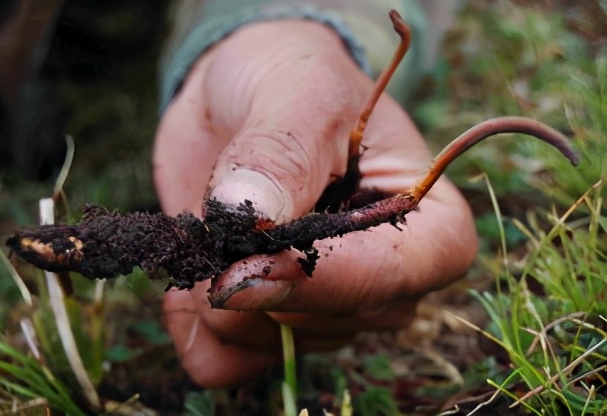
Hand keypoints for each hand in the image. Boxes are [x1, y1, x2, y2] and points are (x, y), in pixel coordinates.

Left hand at [153, 19, 477, 387]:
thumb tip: (251, 223)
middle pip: (337, 318)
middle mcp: (383, 273)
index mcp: (422, 215)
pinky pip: (234, 361)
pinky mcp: (271, 316)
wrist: (244, 96)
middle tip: (215, 223)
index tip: (256, 256)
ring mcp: (326, 303)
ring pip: (278, 344)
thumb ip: (281, 153)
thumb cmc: (292, 79)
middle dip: (262, 284)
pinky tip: (188, 283)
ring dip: (221, 300)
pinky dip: (198, 332)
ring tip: (204, 232)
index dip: (336, 276)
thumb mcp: (297, 90)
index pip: (407, 271)